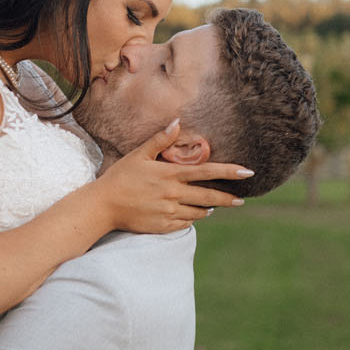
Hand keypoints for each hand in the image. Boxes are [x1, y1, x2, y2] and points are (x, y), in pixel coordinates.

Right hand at [94, 121, 253, 232]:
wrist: (103, 206)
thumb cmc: (120, 177)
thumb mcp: (139, 155)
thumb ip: (160, 140)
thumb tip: (177, 122)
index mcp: (170, 174)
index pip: (207, 172)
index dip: (229, 172)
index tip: (247, 173)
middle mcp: (173, 194)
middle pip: (209, 197)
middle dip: (227, 198)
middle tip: (240, 200)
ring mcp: (169, 212)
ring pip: (198, 212)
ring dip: (207, 209)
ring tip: (212, 206)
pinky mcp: (163, 226)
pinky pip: (185, 223)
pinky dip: (191, 218)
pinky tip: (191, 214)